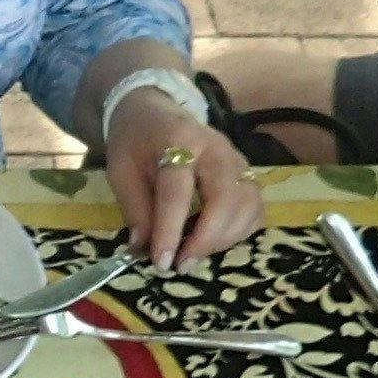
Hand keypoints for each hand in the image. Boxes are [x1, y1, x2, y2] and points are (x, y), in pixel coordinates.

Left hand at [99, 93, 262, 270]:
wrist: (155, 113)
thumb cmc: (136, 143)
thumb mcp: (121, 170)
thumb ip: (135, 209)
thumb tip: (144, 249)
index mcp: (177, 141)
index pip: (178, 191)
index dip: (170, 230)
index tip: (162, 262)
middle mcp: (215, 147)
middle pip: (225, 198)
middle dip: (206, 239)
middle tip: (182, 265)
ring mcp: (237, 159)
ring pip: (247, 205)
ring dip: (223, 239)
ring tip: (193, 256)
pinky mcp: (247, 172)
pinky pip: (255, 209)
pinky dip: (240, 232)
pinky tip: (214, 242)